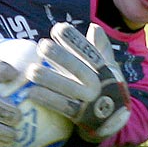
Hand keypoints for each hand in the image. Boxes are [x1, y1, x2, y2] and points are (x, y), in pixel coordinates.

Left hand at [27, 22, 130, 141]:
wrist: (116, 120)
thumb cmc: (107, 84)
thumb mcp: (109, 66)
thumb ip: (101, 47)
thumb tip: (94, 27)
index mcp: (104, 69)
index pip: (89, 52)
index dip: (74, 40)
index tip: (58, 28)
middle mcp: (97, 84)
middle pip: (78, 68)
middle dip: (60, 57)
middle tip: (42, 45)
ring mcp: (89, 101)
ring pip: (68, 88)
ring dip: (49, 79)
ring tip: (31, 70)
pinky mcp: (80, 116)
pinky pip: (63, 107)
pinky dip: (48, 99)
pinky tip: (32, 92)